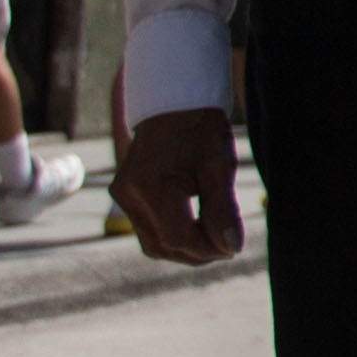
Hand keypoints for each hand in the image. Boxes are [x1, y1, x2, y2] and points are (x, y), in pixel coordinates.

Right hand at [122, 107, 248, 265]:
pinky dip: (171, 235)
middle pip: (162, 246)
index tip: (233, 247)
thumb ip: (223, 210)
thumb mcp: (220, 167)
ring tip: (214, 239)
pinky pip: (147, 229)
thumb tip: (231, 249)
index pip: (178, 237)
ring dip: (183, 248)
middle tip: (226, 247)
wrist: (171, 102)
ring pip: (152, 243)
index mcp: (153, 186)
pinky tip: (196, 228)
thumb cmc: (200, 130)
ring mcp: (123, 195)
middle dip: (196, 254)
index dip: (207, 249)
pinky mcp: (124, 195)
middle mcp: (130, 194)